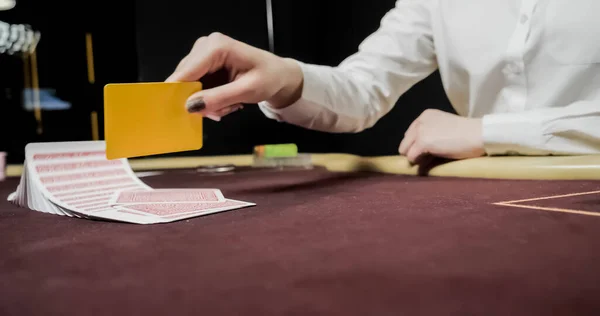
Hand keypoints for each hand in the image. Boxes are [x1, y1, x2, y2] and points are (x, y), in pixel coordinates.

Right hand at [166, 32, 303, 120]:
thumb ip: (219, 98)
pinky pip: (196, 88)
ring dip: (207, 103)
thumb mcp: (247, 91)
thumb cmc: (268, 79)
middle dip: (201, 101)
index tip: (180, 114)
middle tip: (222, 113)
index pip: (186, 72)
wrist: (278, 75)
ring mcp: (202, 55)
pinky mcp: (203, 65)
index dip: (179, 94)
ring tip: (230, 106)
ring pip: (189, 87)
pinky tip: (226, 102)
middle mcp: (205, 46)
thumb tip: (190, 106)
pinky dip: (209, 99)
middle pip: (185, 80)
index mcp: (216, 47)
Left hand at [398, 109, 484, 163]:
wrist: (479, 134)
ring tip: (431, 160)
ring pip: (405, 151)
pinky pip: (411, 158)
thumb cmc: (468, 133)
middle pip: (405, 142)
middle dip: (414, 151)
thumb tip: (417, 152)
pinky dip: (419, 163)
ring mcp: (420, 131)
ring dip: (416, 158)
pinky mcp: (423, 142)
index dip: (416, 145)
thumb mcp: (444, 129)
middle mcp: (420, 121)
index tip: (428, 151)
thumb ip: (431, 134)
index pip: (410, 133)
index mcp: (426, 115)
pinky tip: (430, 163)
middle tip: (429, 158)